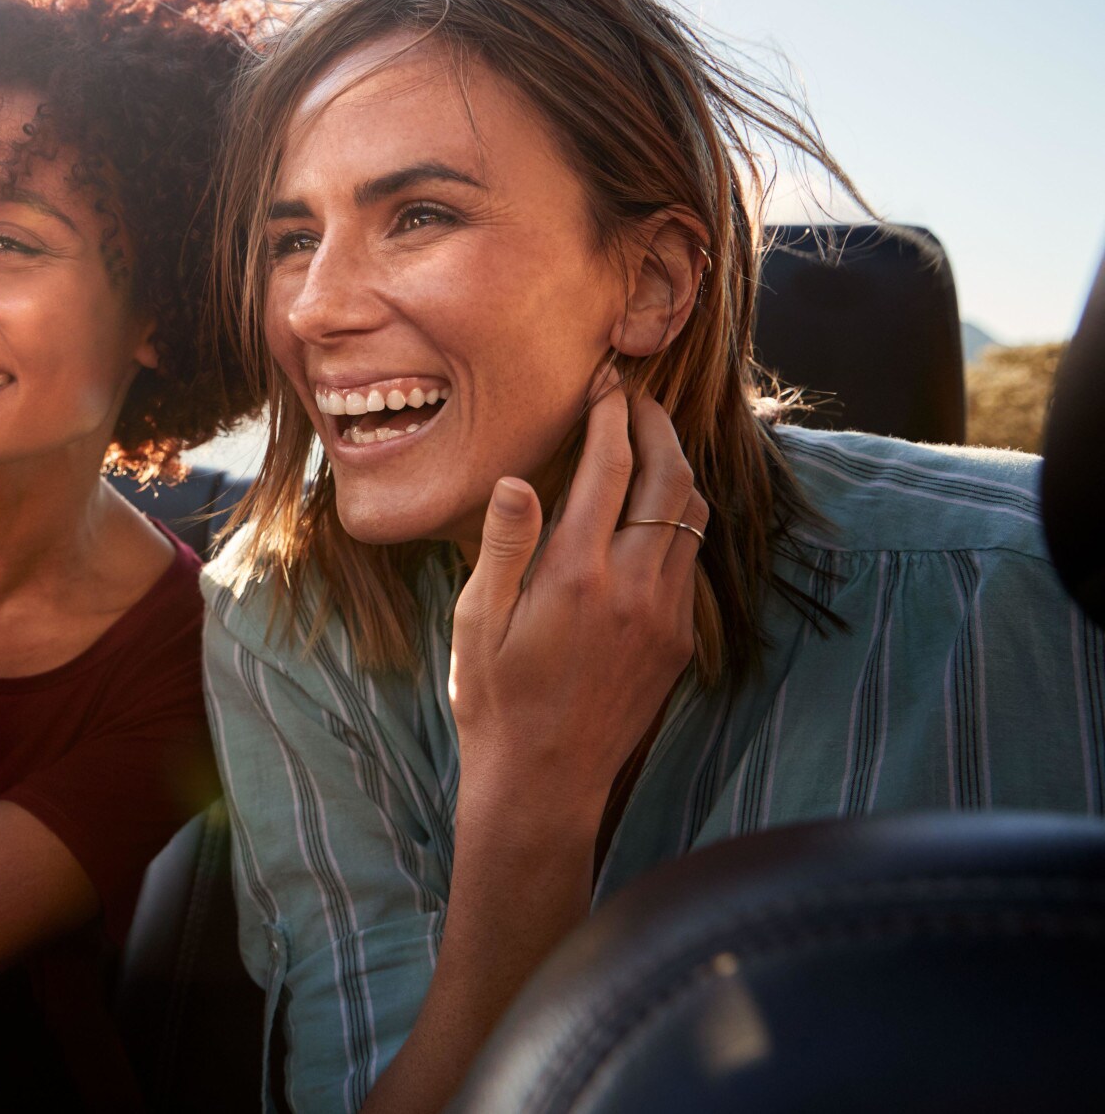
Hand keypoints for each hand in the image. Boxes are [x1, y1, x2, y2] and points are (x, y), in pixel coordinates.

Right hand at [448, 387, 707, 820]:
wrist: (544, 780)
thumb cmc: (494, 698)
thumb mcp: (475, 620)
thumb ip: (503, 545)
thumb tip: (517, 478)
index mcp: (576, 574)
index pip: (610, 468)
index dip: (612, 416)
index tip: (606, 386)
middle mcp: (633, 587)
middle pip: (670, 479)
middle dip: (658, 427)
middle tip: (637, 400)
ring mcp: (664, 614)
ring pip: (692, 517)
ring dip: (674, 471)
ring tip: (647, 447)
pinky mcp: (678, 640)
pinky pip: (690, 562)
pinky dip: (677, 521)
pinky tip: (648, 518)